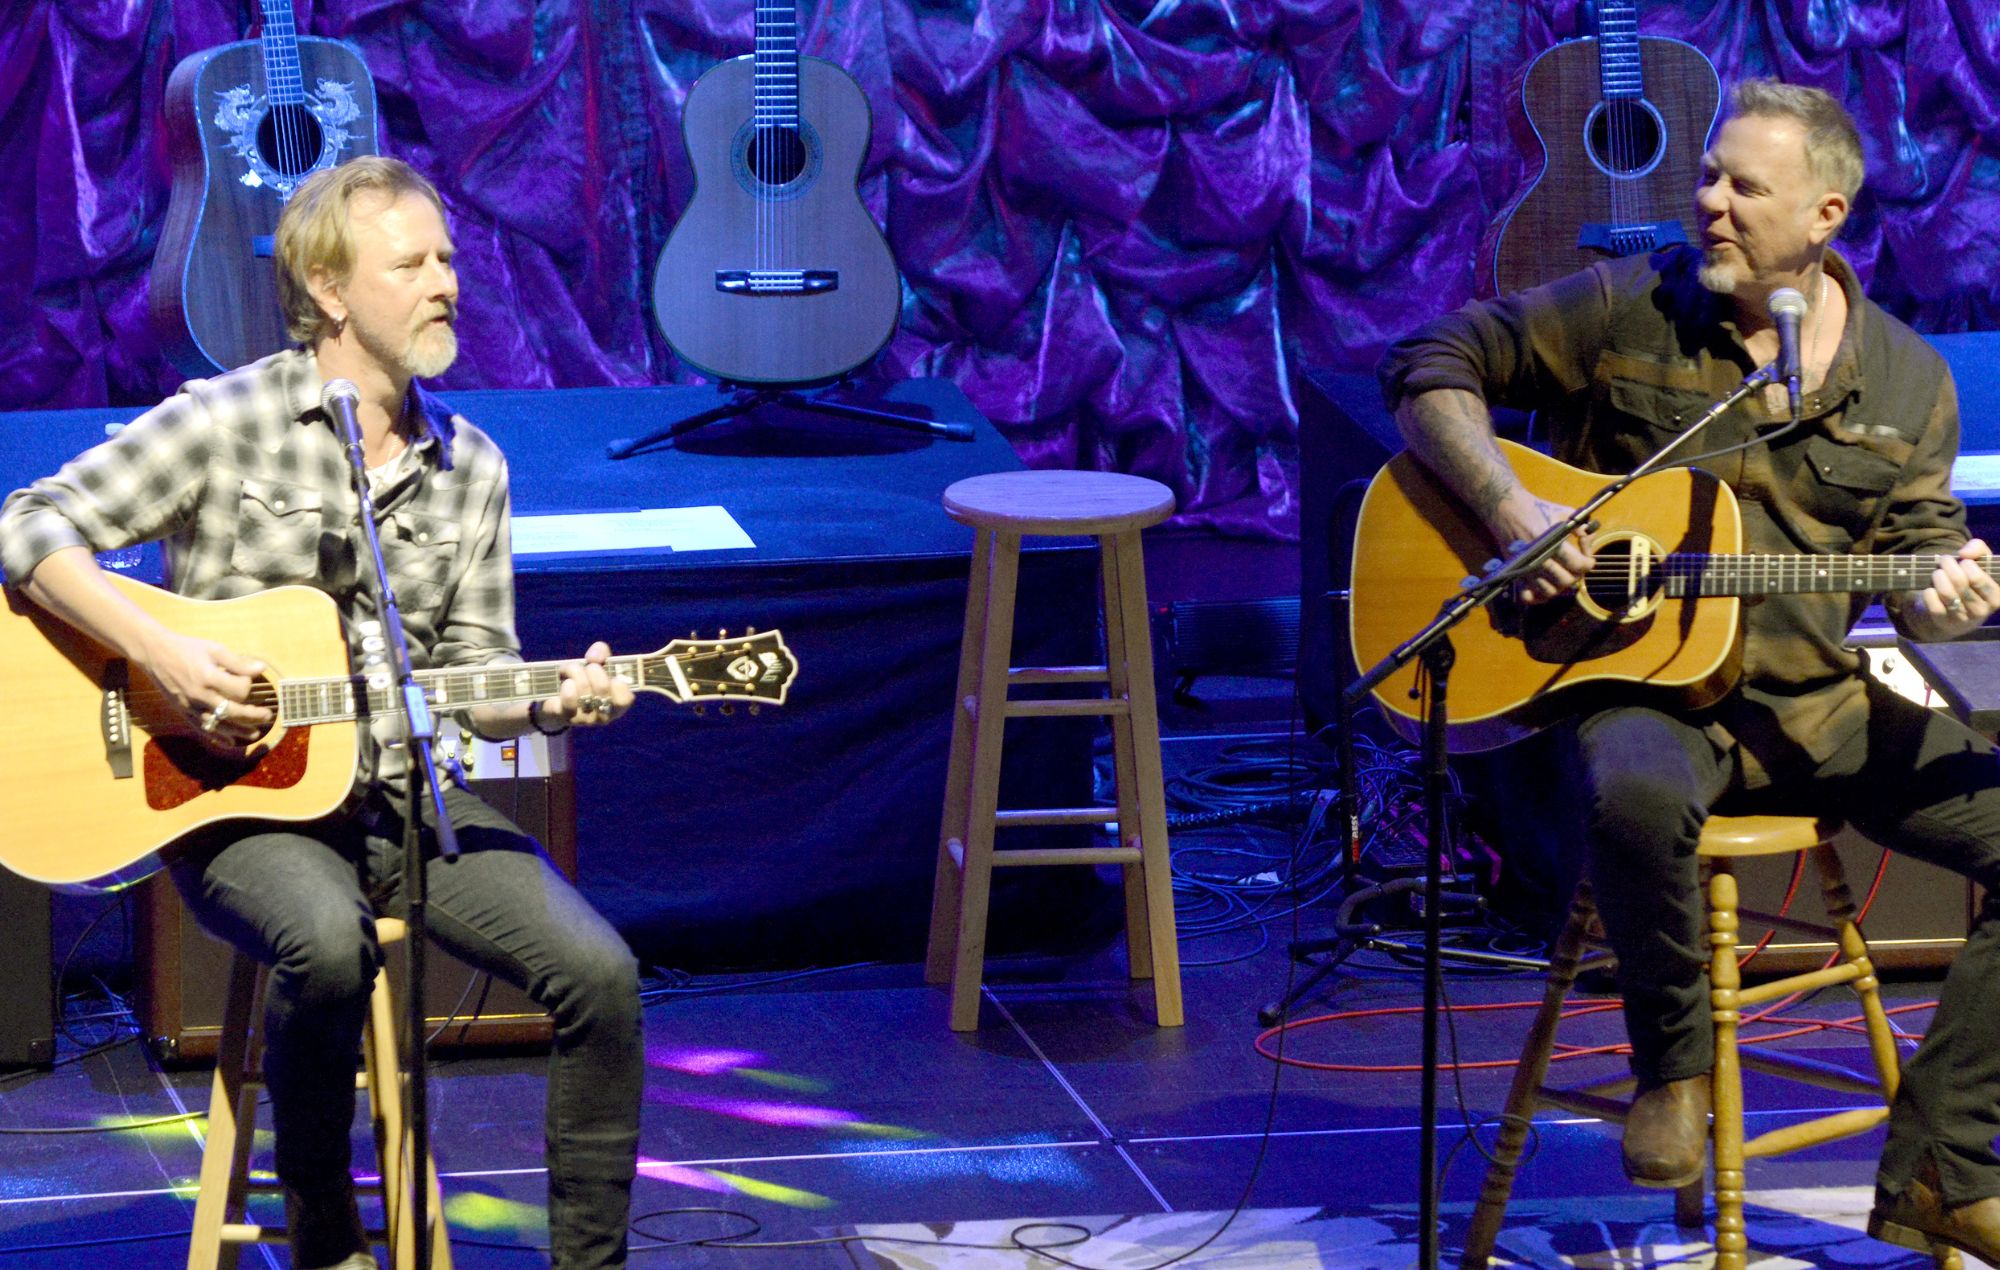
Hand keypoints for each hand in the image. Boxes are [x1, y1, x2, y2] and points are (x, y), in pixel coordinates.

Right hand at [139, 628, 272, 745]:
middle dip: (253, 715)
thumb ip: (238, 662)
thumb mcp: (214, 649)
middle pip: (232, 711)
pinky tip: (231, 742)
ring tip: (255, 733)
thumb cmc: (187, 649)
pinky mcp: (183, 711)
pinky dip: (217, 737)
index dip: (248, 685)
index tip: (247, 679)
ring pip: (218, 724)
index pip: (239, 690)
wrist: (155, 654)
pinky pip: (202, 728)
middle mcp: (200, 694)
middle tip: (268, 715)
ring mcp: (190, 705)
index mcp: (208, 676)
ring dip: (239, 731)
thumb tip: (261, 668)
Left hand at [539, 641, 634, 727]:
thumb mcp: (596, 664)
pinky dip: (567, 684)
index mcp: (616, 706)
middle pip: (603, 687)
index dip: (618, 683)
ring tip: (570, 669)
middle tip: (587, 666)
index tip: (611, 675)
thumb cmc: (583, 679)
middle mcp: (603, 717)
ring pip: (584, 690)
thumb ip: (601, 653)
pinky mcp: (565, 718)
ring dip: (575, 671)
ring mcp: (584, 720)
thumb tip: (595, 658)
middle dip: (593, 669)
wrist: (556, 698)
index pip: (625, 699)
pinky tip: (565, 682)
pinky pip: (569, 698)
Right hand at [1484, 489, 1594, 604]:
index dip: (1588, 564)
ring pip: (1549, 591)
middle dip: (1576, 575)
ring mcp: (1526, 567)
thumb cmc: (1536, 509)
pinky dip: (1537, 597)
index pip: (1577, 565)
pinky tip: (1545, 587)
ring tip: (1563, 575)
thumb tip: (1590, 539)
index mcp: (1551, 542)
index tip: (1589, 560)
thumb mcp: (1563, 513)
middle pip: (1566, 581)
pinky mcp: (1516, 572)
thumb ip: (1581, 527)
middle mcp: (1539, 558)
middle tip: (1577, 567)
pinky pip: (1528, 596)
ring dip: (1560, 586)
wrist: (1507, 509)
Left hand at [1911, 539, 1997, 639]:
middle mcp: (1982, 610)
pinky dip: (1929, 592)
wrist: (1954, 608)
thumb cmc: (1970, 581)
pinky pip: (1933, 604)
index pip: (1979, 578)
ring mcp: (1963, 619)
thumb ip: (1978, 549)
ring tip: (1938, 572)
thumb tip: (1965, 553)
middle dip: (1948, 566)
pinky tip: (1931, 588)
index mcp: (1997, 596)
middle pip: (1960, 582)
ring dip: (1938, 577)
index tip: (1963, 560)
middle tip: (1945, 561)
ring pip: (1946, 592)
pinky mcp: (1944, 622)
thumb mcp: (1980, 562)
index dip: (1967, 565)